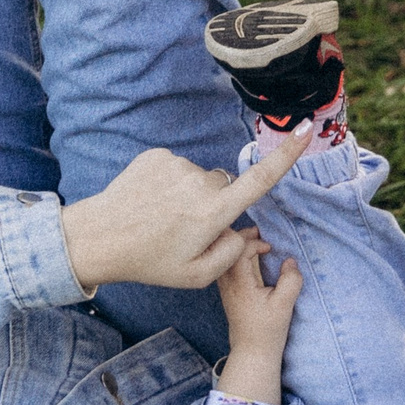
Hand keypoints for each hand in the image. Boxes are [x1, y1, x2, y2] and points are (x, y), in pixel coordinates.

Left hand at [59, 134, 310, 291]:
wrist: (99, 237)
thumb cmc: (150, 261)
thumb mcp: (198, 275)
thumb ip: (231, 253)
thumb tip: (241, 229)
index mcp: (214, 212)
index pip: (260, 180)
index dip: (286, 155)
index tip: (305, 129)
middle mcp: (200, 182)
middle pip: (225, 186)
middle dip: (214, 204)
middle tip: (185, 230)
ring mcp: (177, 165)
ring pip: (199, 178)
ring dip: (189, 194)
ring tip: (161, 217)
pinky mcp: (157, 155)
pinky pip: (177, 168)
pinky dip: (169, 183)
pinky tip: (150, 202)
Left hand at [215, 231, 301, 402]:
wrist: (251, 350)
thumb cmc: (267, 329)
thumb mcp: (285, 305)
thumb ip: (291, 280)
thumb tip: (290, 261)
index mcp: (239, 284)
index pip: (239, 251)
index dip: (255, 243)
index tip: (270, 248)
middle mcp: (227, 284)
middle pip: (226, 250)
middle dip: (242, 237)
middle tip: (258, 231)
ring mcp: (224, 288)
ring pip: (224, 258)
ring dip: (238, 246)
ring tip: (253, 240)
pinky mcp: (227, 292)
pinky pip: (225, 267)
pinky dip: (235, 256)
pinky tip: (248, 257)